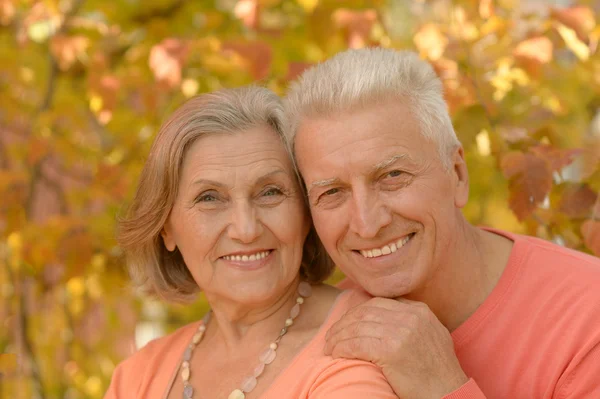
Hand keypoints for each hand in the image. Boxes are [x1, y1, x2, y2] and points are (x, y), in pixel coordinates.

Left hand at [324, 297, 468, 398]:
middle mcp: (410, 316)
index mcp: (419, 310)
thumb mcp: (431, 336)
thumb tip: (383, 315)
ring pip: (357, 327)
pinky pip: (357, 344)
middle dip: (344, 323)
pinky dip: (342, 348)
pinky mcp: (391, 350)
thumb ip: (410, 321)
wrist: (449, 394)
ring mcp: (401, 331)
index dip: (357, 312)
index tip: (346, 323)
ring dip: (338, 337)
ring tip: (330, 347)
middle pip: (365, 312)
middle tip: (331, 336)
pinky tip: (335, 354)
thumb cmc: (438, 373)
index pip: (378, 303)